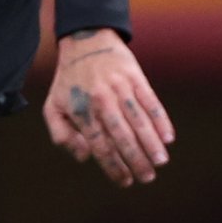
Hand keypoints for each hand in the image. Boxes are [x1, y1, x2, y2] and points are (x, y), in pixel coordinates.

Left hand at [43, 28, 174, 185]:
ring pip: (138, 121)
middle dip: (135, 160)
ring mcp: (120, 88)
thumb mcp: (53, 107)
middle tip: (147, 178)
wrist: (85, 41)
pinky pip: (151, 102)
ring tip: (160, 163)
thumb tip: (84, 158)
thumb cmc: (69, 82)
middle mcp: (100, 101)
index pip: (99, 146)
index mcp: (80, 111)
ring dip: (151, 144)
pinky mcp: (136, 78)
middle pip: (121, 136)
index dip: (113, 166)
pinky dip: (161, 120)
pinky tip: (168, 138)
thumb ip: (62, 136)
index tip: (125, 182)